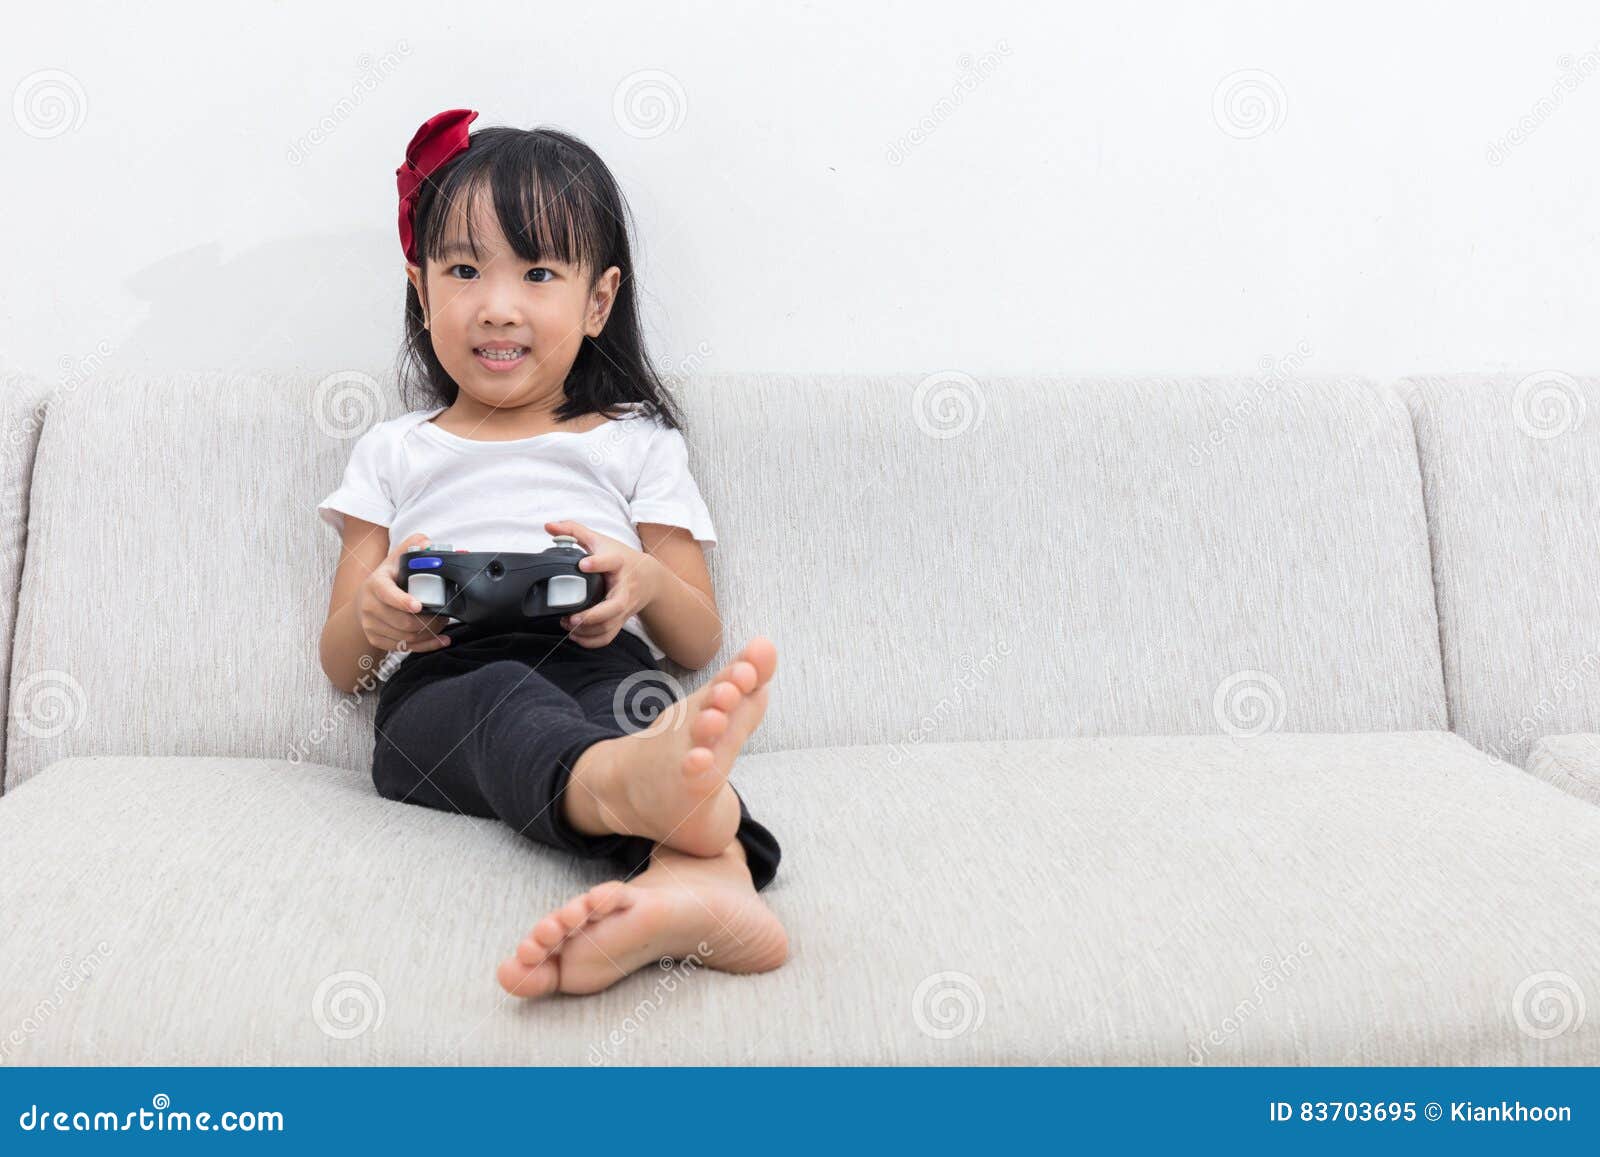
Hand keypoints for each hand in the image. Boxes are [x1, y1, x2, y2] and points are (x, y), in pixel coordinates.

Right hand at [355, 531, 454, 653]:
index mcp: (376, 584)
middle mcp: (370, 606)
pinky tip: (440, 639)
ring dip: (430, 633)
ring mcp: (371, 625)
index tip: (419, 605)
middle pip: (402, 621)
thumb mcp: (394, 561)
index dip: (403, 601)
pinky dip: (426, 646)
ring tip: (443, 623)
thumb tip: (427, 541)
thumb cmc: (386, 580)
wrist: (363, 602)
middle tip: (445, 614)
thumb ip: (411, 547)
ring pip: (406, 637)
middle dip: (429, 621)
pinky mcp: (376, 639)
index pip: (388, 594)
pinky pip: (404, 648)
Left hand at [544, 519, 663, 647]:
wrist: (649, 578)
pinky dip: (591, 640)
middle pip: (615, 606)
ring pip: (610, 625)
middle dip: (593, 615)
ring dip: (587, 630)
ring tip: (568, 623)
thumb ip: (574, 531)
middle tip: (573, 616)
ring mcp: (624, 607)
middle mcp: (625, 588)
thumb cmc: (622, 559)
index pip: (612, 562)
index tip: (583, 565)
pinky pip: (608, 636)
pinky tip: (575, 634)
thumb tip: (549, 525)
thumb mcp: (600, 541)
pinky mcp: (621, 620)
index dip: (598, 563)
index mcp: (620, 563)